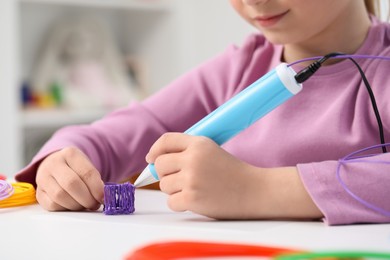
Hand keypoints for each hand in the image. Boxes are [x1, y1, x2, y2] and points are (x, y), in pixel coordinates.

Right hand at [36, 147, 103, 210]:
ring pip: (60, 196)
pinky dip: (65, 208)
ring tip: (84, 205)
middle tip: (94, 204)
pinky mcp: (38, 192)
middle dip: (87, 199)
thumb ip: (95, 180)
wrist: (55, 165)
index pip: (86, 173)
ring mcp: (43, 178)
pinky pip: (52, 205)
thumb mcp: (87, 166)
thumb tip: (102, 196)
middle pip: (72, 184)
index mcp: (70, 154)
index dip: (97, 189)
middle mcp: (54, 163)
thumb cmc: (75, 168)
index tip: (103, 198)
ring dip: (76, 205)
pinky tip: (72, 205)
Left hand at [147, 133, 322, 219]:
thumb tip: (154, 161)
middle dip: (165, 173)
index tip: (151, 158)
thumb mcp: (212, 151)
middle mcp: (193, 158)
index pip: (166, 141)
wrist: (256, 191)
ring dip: (175, 189)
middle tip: (179, 179)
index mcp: (199, 143)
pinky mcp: (192, 198)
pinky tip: (196, 200)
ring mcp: (192, 179)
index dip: (155, 150)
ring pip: (164, 184)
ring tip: (195, 189)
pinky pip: (171, 201)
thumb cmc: (233, 173)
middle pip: (160, 164)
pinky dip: (180, 203)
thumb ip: (187, 152)